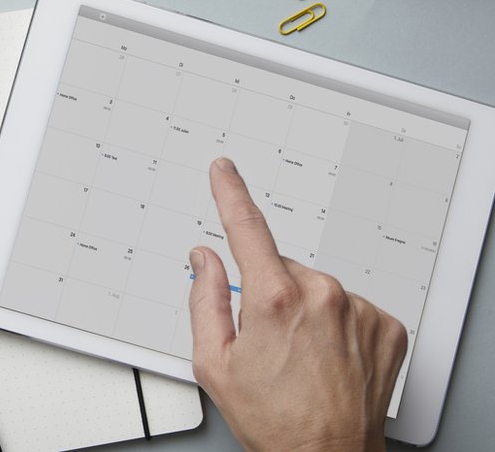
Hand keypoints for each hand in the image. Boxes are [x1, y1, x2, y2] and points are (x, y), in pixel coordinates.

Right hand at [189, 158, 407, 451]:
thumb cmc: (271, 418)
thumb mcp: (213, 363)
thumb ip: (204, 300)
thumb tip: (205, 261)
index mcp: (274, 299)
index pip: (246, 227)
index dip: (230, 192)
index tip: (224, 170)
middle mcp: (321, 295)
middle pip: (283, 267)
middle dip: (270, 292)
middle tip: (267, 341)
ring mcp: (358, 309)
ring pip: (318, 288)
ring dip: (305, 310)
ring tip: (301, 357)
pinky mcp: (385, 325)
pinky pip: (349, 306)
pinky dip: (337, 324)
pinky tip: (328, 357)